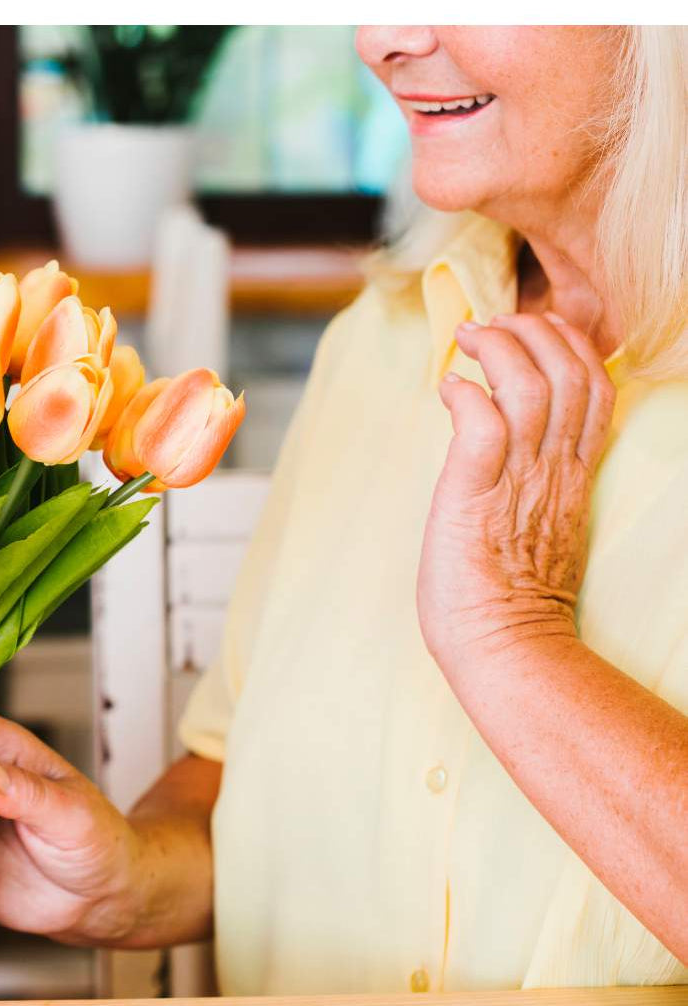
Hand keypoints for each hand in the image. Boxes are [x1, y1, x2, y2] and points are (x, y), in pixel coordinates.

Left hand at [418, 312, 615, 671]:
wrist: (502, 646)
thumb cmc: (505, 593)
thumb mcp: (537, 523)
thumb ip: (532, 480)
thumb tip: (499, 440)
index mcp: (573, 476)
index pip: (594, 389)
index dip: (570, 347)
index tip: (534, 332)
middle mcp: (554, 471)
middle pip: (570, 374)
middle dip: (536, 332)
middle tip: (494, 324)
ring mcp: (518, 481)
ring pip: (531, 387)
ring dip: (498, 350)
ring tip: (468, 339)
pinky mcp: (475, 494)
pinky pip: (483, 427)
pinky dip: (466, 395)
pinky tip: (448, 388)